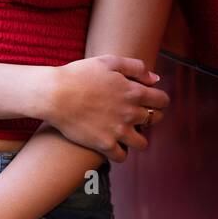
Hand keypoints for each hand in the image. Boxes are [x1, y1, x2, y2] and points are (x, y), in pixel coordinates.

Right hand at [45, 54, 170, 162]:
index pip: (162, 100)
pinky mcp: (104, 144)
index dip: (159, 100)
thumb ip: (136, 67)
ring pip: (142, 143)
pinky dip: (120, 152)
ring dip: (137, 138)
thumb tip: (155, 79)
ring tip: (126, 133)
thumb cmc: (79, 74)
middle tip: (136, 114)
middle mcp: (131, 113)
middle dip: (150, 116)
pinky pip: (122, 157)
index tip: (151, 101)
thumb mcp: (109, 61)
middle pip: (155, 120)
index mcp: (134, 91)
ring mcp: (119, 130)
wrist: (55, 94)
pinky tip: (113, 144)